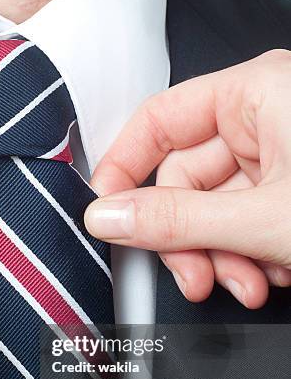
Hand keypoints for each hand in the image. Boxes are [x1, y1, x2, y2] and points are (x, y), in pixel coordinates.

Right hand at [84, 49, 290, 307]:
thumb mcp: (267, 218)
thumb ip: (179, 220)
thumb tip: (108, 217)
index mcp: (258, 93)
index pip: (158, 121)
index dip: (123, 170)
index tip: (105, 214)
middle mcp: (266, 116)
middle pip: (184, 179)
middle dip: (189, 240)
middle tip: (195, 276)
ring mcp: (280, 154)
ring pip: (212, 209)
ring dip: (220, 257)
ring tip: (245, 285)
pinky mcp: (289, 188)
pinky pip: (241, 219)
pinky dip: (247, 254)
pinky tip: (270, 274)